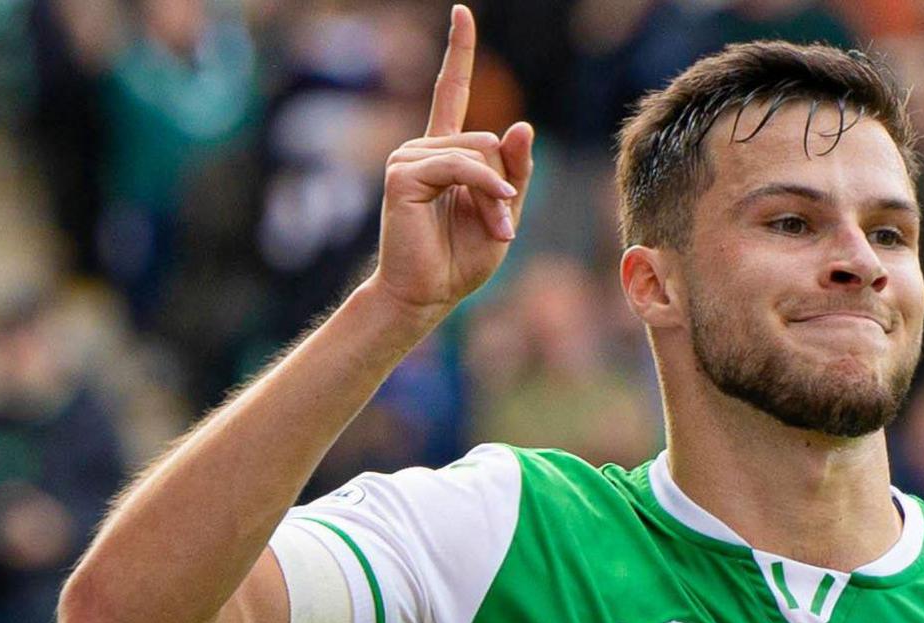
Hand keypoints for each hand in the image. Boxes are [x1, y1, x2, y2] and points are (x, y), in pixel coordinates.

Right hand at [369, 5, 533, 324]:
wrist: (429, 294)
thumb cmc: (462, 258)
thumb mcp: (505, 211)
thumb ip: (515, 172)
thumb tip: (519, 126)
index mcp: (446, 152)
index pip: (452, 91)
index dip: (459, 52)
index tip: (461, 13)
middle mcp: (424, 147)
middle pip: (488, 140)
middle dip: (504, 184)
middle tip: (499, 223)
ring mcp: (409, 157)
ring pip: (478, 152)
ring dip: (496, 194)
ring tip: (492, 228)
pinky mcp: (403, 174)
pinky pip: (460, 165)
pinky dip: (484, 187)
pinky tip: (494, 212)